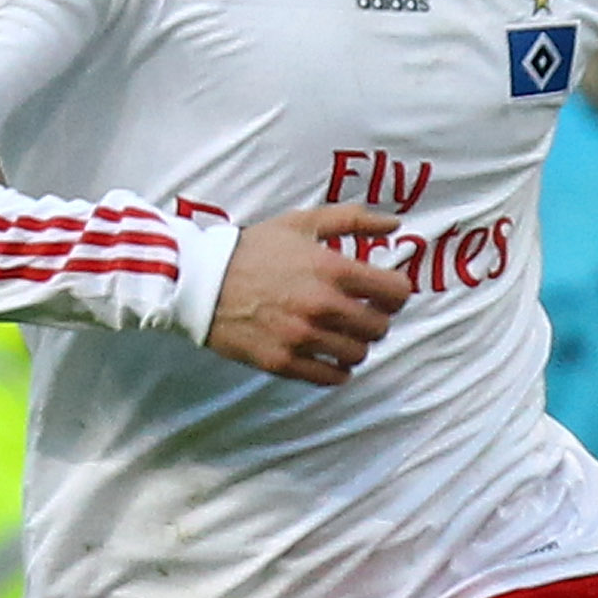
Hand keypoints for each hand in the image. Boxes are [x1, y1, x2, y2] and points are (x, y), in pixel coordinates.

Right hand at [206, 205, 412, 386]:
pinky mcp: (284, 362)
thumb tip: (395, 225)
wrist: (201, 281)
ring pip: (358, 354)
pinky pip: (331, 377)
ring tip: (342, 333)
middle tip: (361, 312)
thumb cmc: (254, 249)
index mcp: (332, 269)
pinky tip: (329, 355)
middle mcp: (322, 306)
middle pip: (380, 328)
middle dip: (376, 319)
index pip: (396, 293)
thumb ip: (353, 220)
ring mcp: (303, 337)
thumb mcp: (303, 223)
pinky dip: (337, 369)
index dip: (396, 292)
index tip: (385, 292)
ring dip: (356, 344)